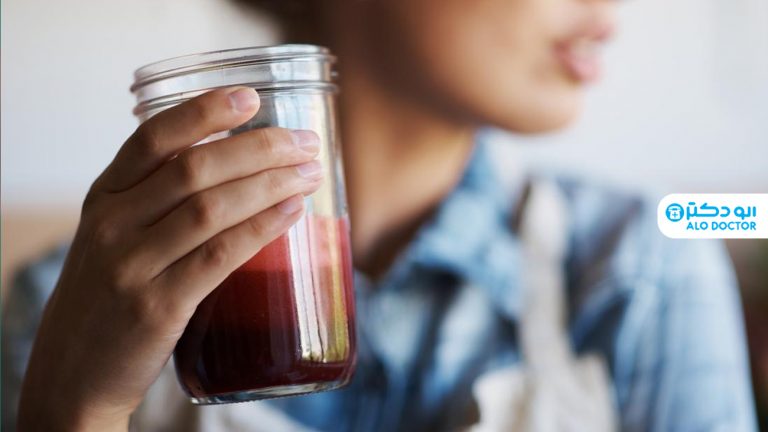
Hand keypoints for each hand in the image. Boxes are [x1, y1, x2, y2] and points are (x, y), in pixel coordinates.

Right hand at [17, 87, 322, 430]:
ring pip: (211, 208)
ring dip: (270, 184)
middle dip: (259, 148)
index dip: (204, 111)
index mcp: (103, 197)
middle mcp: (112, 224)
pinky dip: (261, 229)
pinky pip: (219, 256)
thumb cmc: (109, 296)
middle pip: (194, 168)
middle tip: (304, 142)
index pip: (152, 138)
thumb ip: (156, 200)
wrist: (74, 371)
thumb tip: (235, 166)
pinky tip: (292, 213)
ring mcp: (131, 266)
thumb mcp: (114, 237)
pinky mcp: (157, 306)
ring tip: (309, 173)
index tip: (251, 97)